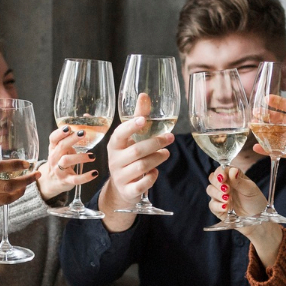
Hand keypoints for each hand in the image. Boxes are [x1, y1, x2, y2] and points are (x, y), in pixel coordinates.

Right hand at [37, 126, 97, 199]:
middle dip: (72, 139)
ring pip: (67, 161)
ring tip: (92, 156)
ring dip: (80, 157)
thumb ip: (69, 139)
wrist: (51, 181)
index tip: (68, 127)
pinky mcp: (66, 180)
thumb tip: (85, 121)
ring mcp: (59, 170)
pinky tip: (95, 173)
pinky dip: (85, 177)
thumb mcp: (61, 149)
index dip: (60, 132)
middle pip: (61, 146)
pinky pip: (75, 179)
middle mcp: (54, 158)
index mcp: (53, 148)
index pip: (53, 138)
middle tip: (83, 133)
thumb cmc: (60, 161)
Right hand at [100, 93, 171, 210]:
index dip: (131, 127)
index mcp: (114, 145)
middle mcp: (114, 160)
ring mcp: (120, 177)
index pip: (119, 134)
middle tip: (170, 138)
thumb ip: (139, 118)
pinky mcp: (128, 191)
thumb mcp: (130, 139)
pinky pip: (142, 184)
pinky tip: (155, 172)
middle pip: (137, 151)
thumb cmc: (128, 157)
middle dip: (155, 143)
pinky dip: (152, 177)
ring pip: (142, 166)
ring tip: (166, 153)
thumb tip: (144, 95)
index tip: (143, 120)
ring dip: (157, 158)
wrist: (121, 188)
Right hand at [209, 167, 284, 261]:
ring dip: (217, 193)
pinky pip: (212, 204)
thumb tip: (232, 171)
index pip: (222, 170)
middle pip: (212, 178)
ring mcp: (220, 196)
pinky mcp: (218, 208)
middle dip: (217, 183)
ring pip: (210, 190)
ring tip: (228, 199)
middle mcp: (225, 185)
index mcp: (233, 177)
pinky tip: (226, 207)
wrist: (257, 219)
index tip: (223, 178)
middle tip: (226, 189)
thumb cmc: (255, 201)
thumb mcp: (251, 190)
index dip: (220, 172)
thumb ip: (240, 181)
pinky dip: (217, 205)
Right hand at [253, 99, 285, 185]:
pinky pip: (278, 150)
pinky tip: (257, 147)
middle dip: (267, 117)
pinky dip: (267, 149)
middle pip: (280, 121)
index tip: (267, 99)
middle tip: (255, 113)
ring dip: (265, 132)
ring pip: (276, 135)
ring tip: (253, 128)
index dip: (278, 103)